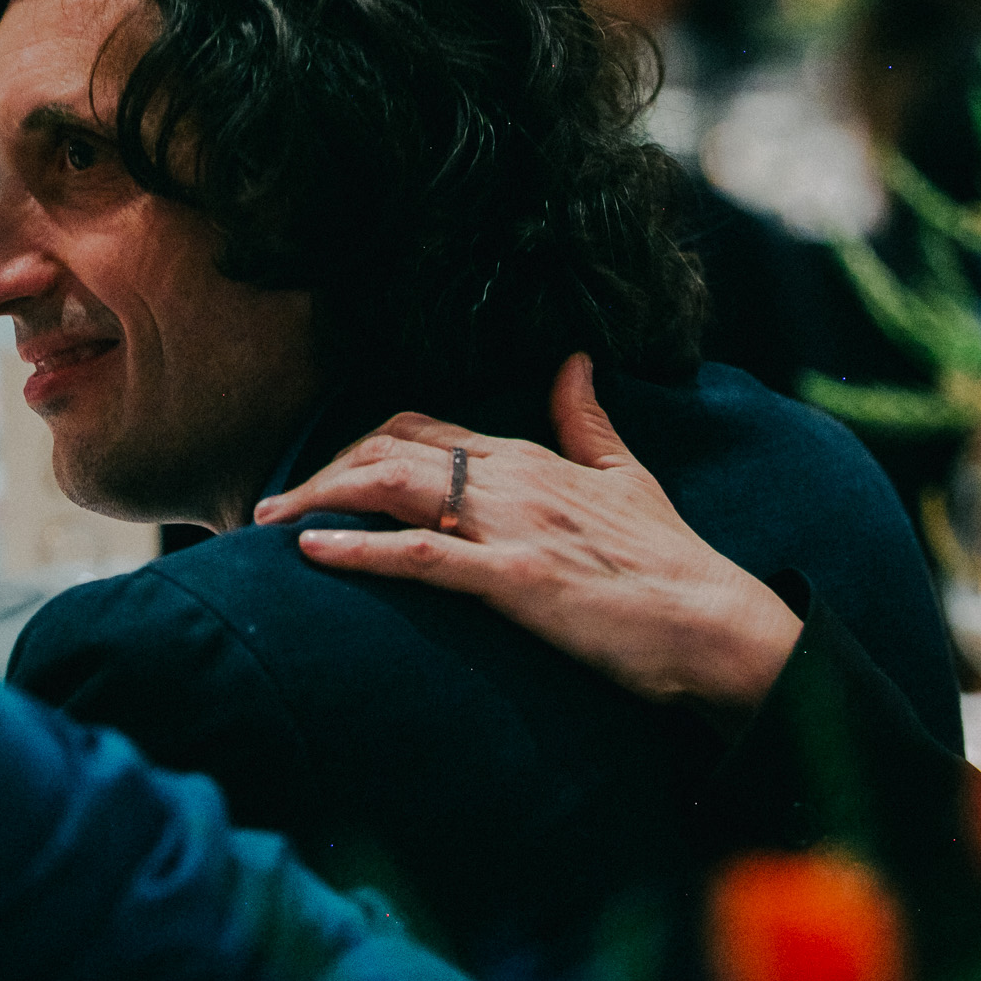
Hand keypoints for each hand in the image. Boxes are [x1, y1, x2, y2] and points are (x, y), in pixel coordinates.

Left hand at [253, 354, 803, 714]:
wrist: (712, 621)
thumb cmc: (669, 559)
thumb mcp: (625, 475)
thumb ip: (587, 419)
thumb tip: (573, 360)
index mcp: (531, 456)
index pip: (421, 428)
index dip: (358, 447)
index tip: (321, 478)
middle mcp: (512, 477)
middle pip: (388, 448)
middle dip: (320, 472)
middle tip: (272, 505)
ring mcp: (511, 525)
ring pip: (392, 486)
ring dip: (319, 500)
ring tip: (269, 524)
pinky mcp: (514, 577)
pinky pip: (420, 555)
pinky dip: (359, 549)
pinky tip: (311, 553)